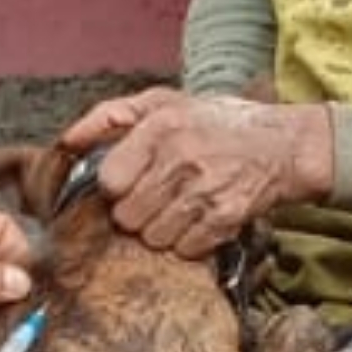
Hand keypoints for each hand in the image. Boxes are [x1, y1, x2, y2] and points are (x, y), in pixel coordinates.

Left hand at [57, 86, 326, 262]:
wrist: (285, 146)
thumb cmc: (219, 124)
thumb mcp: (166, 102)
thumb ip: (113, 116)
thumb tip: (67, 140)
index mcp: (161, 125)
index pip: (109, 180)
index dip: (118, 187)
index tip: (133, 182)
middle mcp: (180, 157)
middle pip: (127, 216)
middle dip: (139, 212)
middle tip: (160, 197)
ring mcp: (203, 190)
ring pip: (153, 237)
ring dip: (163, 230)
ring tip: (182, 208)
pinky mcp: (225, 218)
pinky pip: (185, 249)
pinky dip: (190, 243)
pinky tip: (201, 221)